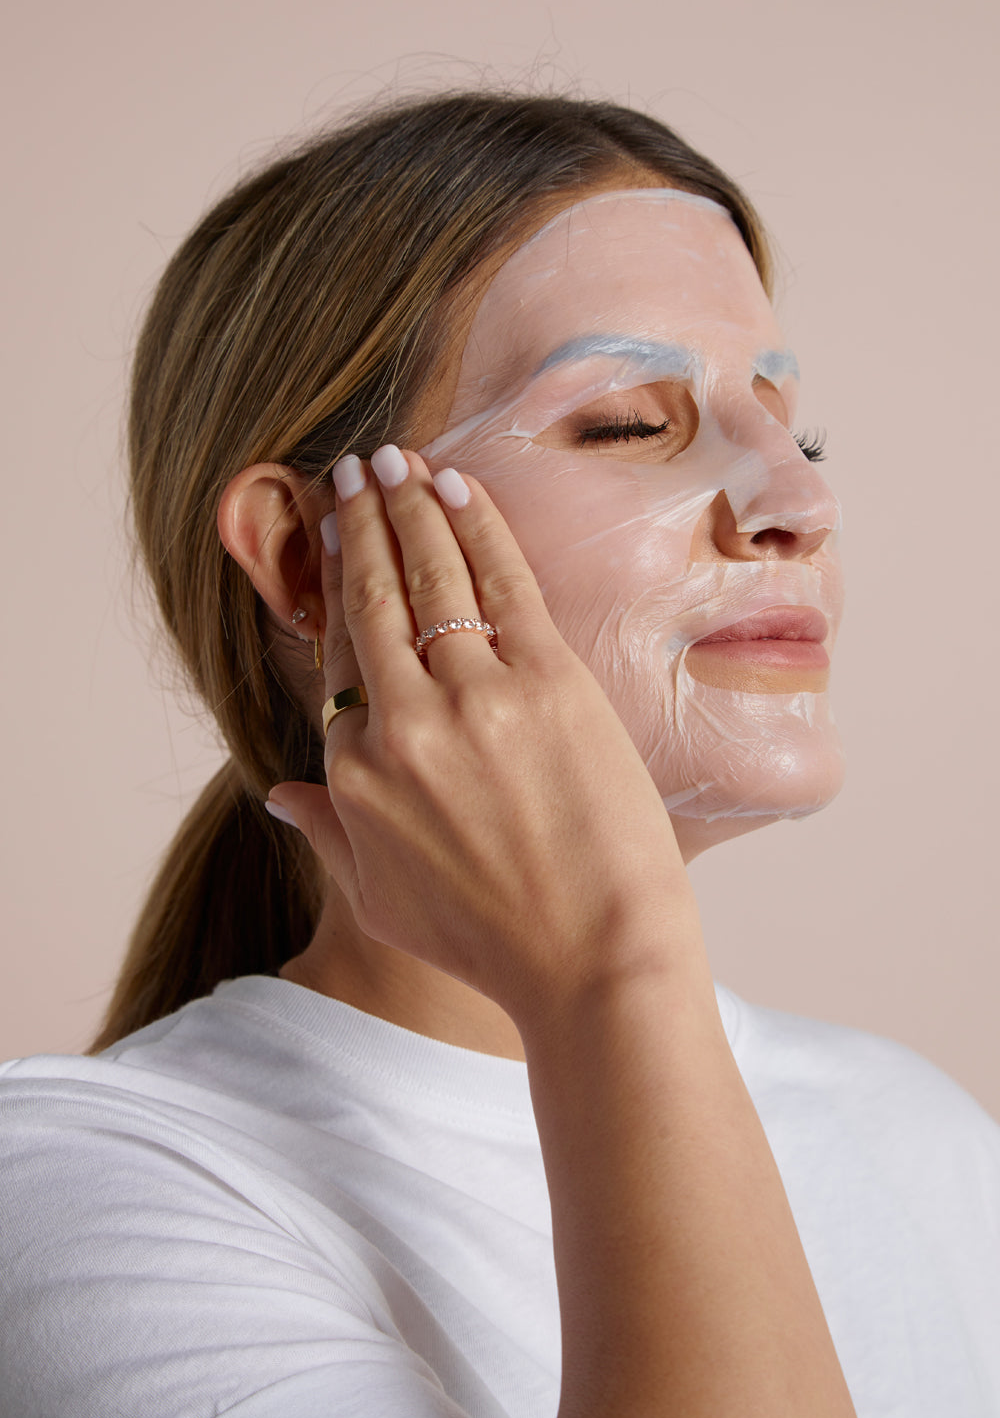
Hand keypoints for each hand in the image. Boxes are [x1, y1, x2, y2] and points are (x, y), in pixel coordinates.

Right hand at [269, 445, 697, 1029]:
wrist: (594, 958)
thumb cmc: (491, 941)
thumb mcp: (380, 902)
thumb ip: (327, 835)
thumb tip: (279, 793)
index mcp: (354, 771)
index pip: (337, 657)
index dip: (332, 587)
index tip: (331, 539)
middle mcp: (401, 722)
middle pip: (369, 599)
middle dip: (356, 524)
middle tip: (350, 472)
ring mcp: (474, 696)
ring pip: (429, 577)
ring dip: (405, 508)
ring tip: (392, 460)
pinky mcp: (547, 680)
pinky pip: (501, 581)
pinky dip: (474, 526)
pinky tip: (453, 486)